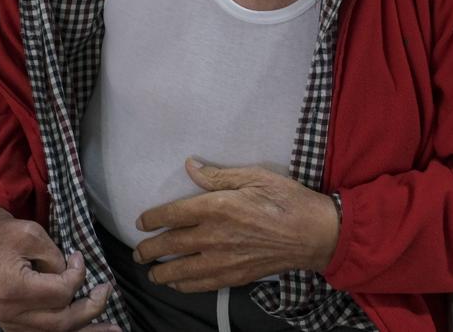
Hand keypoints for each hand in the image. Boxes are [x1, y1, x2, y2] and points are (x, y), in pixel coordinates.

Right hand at [0, 205, 121, 331]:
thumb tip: (74, 277)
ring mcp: (11, 323)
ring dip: (86, 330)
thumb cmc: (8, 235)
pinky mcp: (15, 326)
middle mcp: (10, 313)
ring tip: (113, 329)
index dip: (77, 275)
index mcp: (13, 288)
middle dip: (90, 308)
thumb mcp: (34, 234)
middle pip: (60, 321)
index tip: (78, 257)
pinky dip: (69, 331)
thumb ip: (56, 259)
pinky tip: (89, 329)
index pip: (60, 293)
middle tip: (106, 291)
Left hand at [132, 159, 340, 293]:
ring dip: (163, 272)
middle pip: (172, 244)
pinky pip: (203, 284)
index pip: (173, 214)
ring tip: (151, 272)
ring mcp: (225, 259)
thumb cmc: (286, 199)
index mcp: (217, 207)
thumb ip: (218, 176)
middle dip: (149, 250)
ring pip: (183, 270)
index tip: (140, 222)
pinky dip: (186, 286)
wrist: (315, 234)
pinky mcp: (237, 276)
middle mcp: (215, 235)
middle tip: (138, 252)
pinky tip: (177, 285)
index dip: (152, 219)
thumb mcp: (253, 176)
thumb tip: (190, 167)